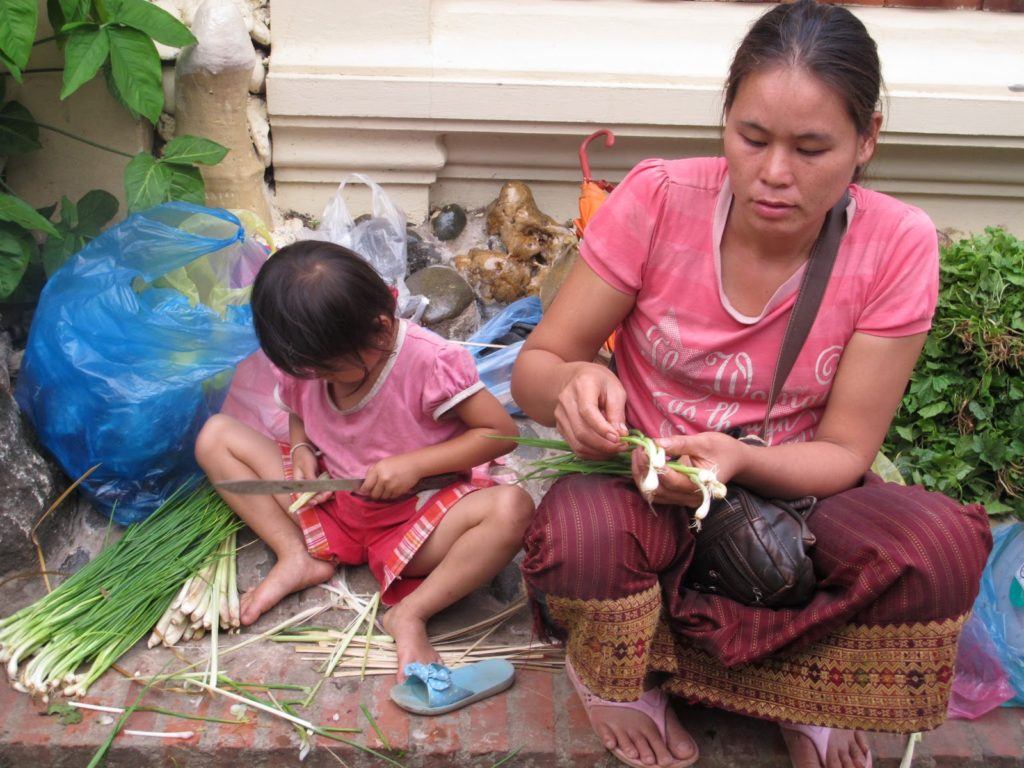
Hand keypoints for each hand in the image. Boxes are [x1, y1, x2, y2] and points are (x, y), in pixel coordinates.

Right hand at [291, 445, 331, 507]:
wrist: (305, 448)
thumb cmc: (304, 457)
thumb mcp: (307, 467)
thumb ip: (311, 478)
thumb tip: (316, 489)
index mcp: (298, 484)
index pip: (301, 497)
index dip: (308, 501)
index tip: (316, 501)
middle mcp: (303, 486)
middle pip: (311, 497)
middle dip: (320, 497)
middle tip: (329, 493)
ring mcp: (310, 484)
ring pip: (317, 494)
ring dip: (324, 495)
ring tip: (332, 492)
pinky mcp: (315, 481)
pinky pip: (321, 489)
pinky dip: (326, 490)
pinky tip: (332, 489)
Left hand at [359, 456, 420, 499]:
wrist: (415, 464)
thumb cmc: (397, 462)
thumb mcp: (382, 463)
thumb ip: (372, 472)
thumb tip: (364, 483)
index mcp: (377, 470)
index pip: (366, 486)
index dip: (364, 491)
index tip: (365, 491)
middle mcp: (383, 479)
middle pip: (374, 495)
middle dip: (374, 494)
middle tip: (377, 490)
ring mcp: (391, 486)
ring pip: (383, 497)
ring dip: (384, 494)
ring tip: (388, 487)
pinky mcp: (399, 491)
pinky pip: (391, 498)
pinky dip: (391, 495)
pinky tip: (394, 488)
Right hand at [553, 363, 628, 458]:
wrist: (578, 378)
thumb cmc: (601, 382)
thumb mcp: (615, 389)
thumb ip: (617, 411)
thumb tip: (621, 434)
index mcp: (582, 386)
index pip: (587, 411)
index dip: (602, 428)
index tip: (619, 439)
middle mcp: (566, 401)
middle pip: (581, 431)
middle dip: (604, 445)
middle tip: (622, 447)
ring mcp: (560, 415)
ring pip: (577, 443)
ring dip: (598, 452)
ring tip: (616, 450)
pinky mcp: (560, 427)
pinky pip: (575, 446)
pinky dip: (591, 453)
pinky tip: (604, 451)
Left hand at [631, 431, 745, 507]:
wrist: (734, 460)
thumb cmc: (722, 449)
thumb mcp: (704, 442)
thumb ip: (680, 444)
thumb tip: (657, 443)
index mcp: (701, 486)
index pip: (672, 480)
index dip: (655, 466)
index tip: (644, 449)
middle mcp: (691, 499)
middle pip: (659, 490)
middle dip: (645, 469)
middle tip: (638, 449)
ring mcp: (683, 500)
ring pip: (654, 494)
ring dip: (642, 475)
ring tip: (638, 453)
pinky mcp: (677, 497)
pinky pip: (656, 493)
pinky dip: (646, 479)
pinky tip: (642, 463)